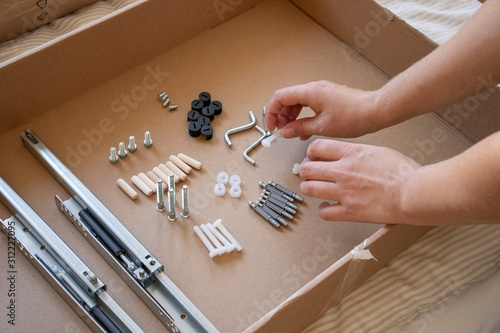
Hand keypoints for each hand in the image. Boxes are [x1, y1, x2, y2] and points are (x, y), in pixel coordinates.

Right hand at [265, 81, 380, 139]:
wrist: (375, 110)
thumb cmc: (354, 116)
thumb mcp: (321, 127)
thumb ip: (300, 128)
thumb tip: (286, 131)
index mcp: (309, 92)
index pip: (280, 97)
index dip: (272, 112)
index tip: (272, 126)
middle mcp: (314, 88)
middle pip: (287, 98)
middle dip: (281, 115)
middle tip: (281, 130)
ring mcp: (321, 91)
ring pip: (297, 101)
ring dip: (292, 116)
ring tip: (293, 131)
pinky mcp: (328, 96)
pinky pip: (308, 103)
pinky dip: (303, 115)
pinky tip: (305, 128)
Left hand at [299, 139, 420, 223]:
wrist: (413, 192)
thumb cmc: (403, 172)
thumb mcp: (378, 151)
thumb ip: (358, 152)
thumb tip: (347, 154)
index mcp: (351, 153)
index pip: (317, 147)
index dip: (311, 152)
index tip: (313, 156)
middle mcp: (343, 171)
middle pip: (308, 169)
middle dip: (305, 171)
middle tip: (309, 174)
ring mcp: (344, 192)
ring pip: (310, 189)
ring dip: (309, 188)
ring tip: (313, 188)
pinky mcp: (349, 211)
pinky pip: (324, 212)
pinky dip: (322, 210)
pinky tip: (327, 207)